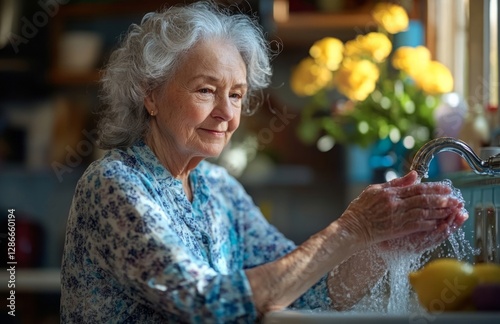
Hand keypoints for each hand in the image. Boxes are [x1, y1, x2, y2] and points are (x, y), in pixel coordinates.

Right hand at [337, 171, 464, 250]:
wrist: (353, 228)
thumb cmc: (360, 210)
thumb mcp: (374, 190)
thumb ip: (395, 183)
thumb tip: (414, 175)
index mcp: (390, 192)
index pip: (416, 187)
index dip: (433, 187)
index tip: (446, 187)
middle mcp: (395, 203)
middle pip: (423, 198)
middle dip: (441, 198)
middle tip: (455, 198)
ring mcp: (397, 216)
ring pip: (424, 211)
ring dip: (439, 210)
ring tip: (452, 209)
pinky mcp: (398, 229)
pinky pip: (418, 225)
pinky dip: (430, 223)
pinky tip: (439, 222)